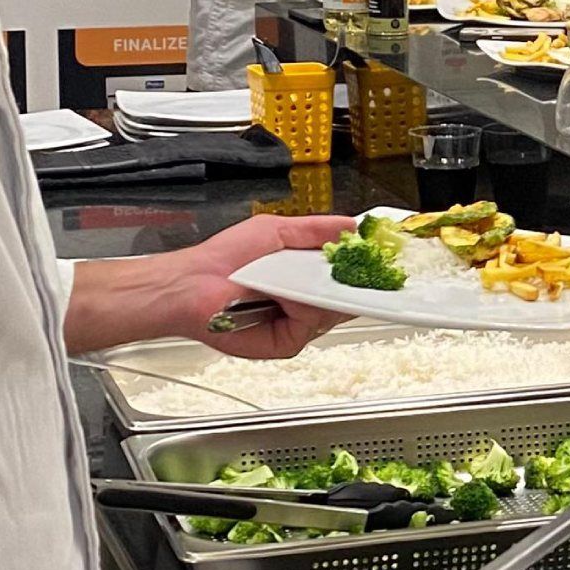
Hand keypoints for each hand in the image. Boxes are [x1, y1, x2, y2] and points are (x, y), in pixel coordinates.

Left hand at [154, 215, 358, 359]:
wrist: (193, 284)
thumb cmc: (223, 258)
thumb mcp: (274, 231)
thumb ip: (315, 230)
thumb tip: (351, 226)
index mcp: (301, 278)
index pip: (343, 278)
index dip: (360, 269)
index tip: (376, 257)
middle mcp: (302, 304)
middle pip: (345, 298)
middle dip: (351, 281)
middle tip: (360, 265)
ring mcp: (295, 325)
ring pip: (331, 312)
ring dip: (318, 291)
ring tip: (292, 276)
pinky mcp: (285, 343)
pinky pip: (310, 324)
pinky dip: (302, 307)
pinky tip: (284, 295)